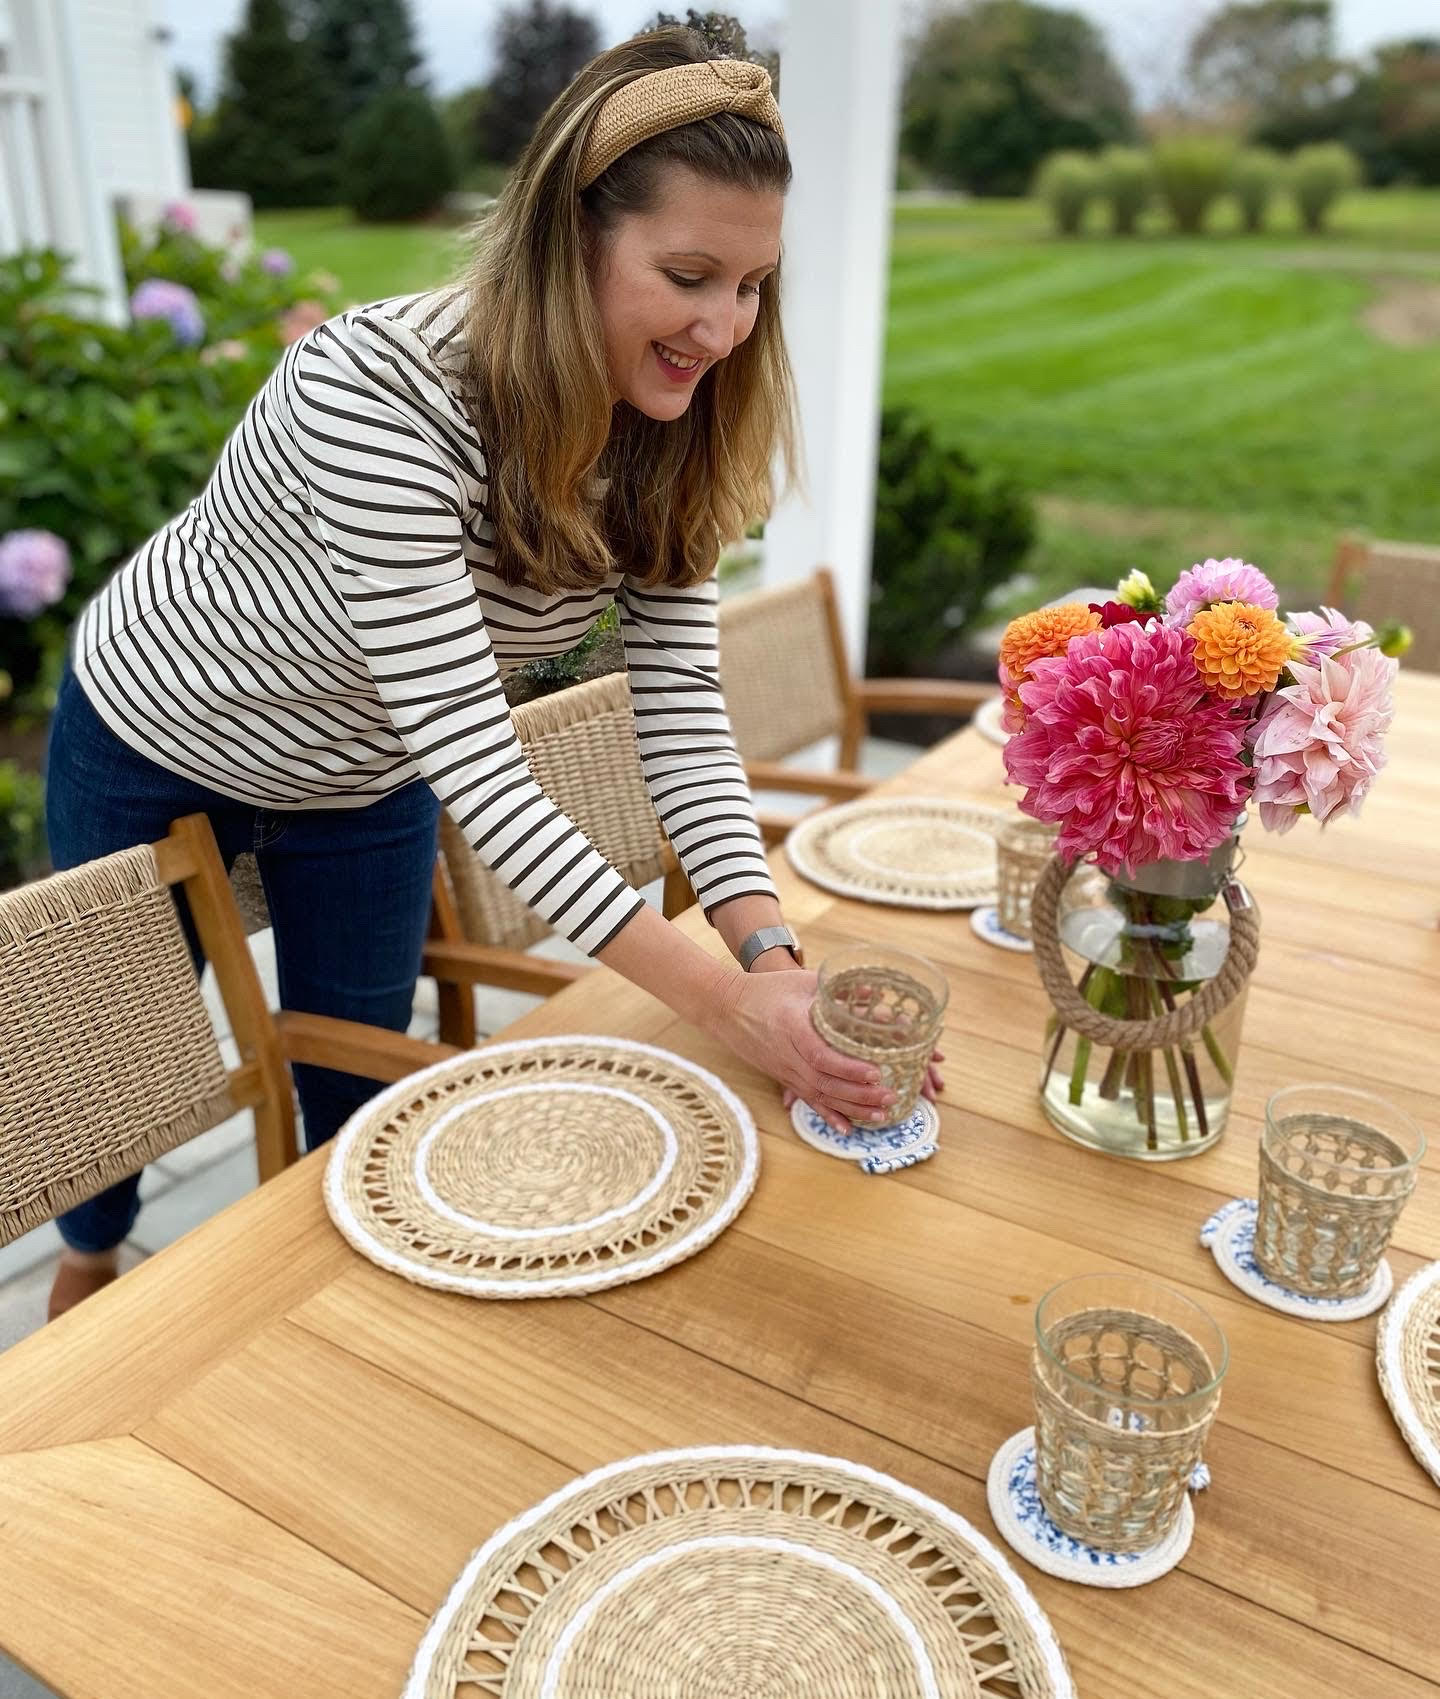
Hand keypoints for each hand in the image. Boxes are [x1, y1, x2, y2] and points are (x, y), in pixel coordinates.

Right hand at [747, 950, 944, 1122]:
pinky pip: (807, 1101)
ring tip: (881, 1114)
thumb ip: (837, 988)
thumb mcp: (802, 981)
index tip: (876, 1072)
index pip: (822, 1055)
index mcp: (792, 1027)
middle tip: (890, 1097)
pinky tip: (848, 1129)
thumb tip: (873, 992)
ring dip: (851, 1108)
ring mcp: (783, 1069)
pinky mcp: (782, 1077)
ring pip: (819, 1096)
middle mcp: (787, 1054)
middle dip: (859, 1094)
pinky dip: (828, 1116)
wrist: (725, 1007)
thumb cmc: (766, 989)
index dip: (849, 1068)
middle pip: (824, 1082)